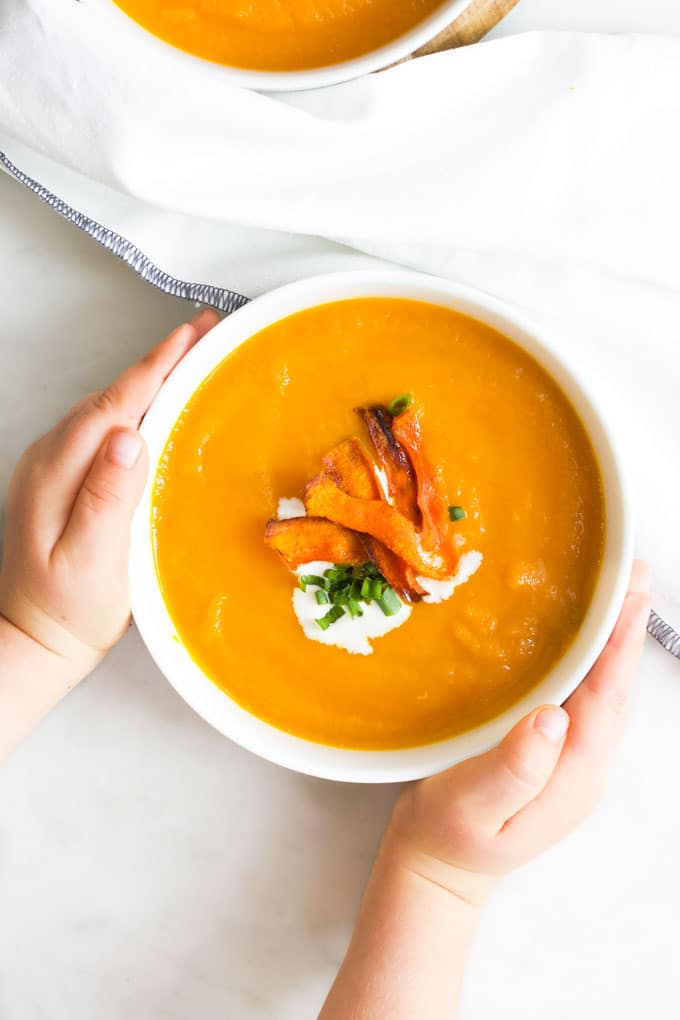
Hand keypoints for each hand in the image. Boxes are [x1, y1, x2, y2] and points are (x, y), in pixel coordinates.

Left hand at [0, 309, 219, 685]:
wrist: (33, 639)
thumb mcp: (92, 561)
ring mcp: (53, 469)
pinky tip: (156, 411)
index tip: (192, 334)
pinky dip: (134, 409)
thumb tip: (129, 437)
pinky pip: (103, 431)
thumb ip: (107, 498)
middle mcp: (50, 460)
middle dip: (159, 362)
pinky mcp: (64, 482)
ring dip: (148, 382)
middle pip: (112, 396)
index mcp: (59, 472)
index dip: (156, 366)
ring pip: (107, 409)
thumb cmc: (67, 611)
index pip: (115, 404)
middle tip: (203, 336)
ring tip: (189, 362)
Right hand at [388, 561, 650, 905]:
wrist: (439, 868)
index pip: (605, 698)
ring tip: (619, 590)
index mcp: (573, 775)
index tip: (630, 595)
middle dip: (626, 628)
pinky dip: (590, 658)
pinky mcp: (555, 751)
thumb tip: (553, 716)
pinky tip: (582, 635)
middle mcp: (585, 765)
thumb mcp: (473, 807)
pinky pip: (583, 696)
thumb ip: (515, 768)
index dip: (619, 643)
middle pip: (614, 687)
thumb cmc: (448, 837)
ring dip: (613, 639)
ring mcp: (573, 759)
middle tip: (632, 571)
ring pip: (603, 689)